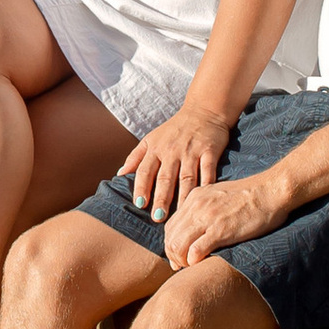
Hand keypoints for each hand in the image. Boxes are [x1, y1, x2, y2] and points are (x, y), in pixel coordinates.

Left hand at [119, 104, 233, 217]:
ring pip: (186, 178)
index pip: (145, 171)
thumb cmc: (174, 129)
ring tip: (179, 215)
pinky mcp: (209, 151)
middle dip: (161, 198)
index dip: (141, 187)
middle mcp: (172, 151)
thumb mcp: (151, 138)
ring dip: (182, 198)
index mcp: (155, 149)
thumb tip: (120, 174)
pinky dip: (206, 185)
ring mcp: (191, 151)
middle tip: (158, 217)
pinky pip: (207, 171)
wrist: (204, 110)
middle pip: (165, 178)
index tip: (139, 204)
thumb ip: (135, 157)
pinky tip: (203, 199)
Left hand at [163, 170, 283, 270]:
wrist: (271, 190)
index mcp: (195, 198)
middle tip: (181, 265)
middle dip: (173, 255)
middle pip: (170, 237)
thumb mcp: (219, 195)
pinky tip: (199, 263)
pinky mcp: (221, 230)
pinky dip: (193, 260)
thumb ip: (205, 208)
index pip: (170, 226)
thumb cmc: (251, 195)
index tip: (178, 255)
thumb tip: (198, 227)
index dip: (170, 244)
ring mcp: (207, 218)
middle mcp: (196, 206)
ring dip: (181, 260)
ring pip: (178, 244)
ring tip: (189, 266)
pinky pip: (196, 250)